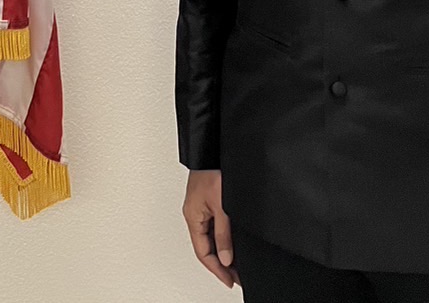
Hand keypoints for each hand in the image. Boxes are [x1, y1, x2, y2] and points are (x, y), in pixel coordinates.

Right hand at [183, 169, 236, 288]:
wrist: (211, 148)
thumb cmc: (212, 170)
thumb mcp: (221, 206)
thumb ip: (223, 233)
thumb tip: (225, 257)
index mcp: (192, 216)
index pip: (203, 252)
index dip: (216, 269)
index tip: (230, 280)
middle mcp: (194, 213)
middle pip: (205, 247)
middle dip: (220, 263)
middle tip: (235, 276)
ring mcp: (200, 206)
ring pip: (209, 237)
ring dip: (221, 251)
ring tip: (236, 263)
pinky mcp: (207, 199)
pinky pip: (213, 225)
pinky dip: (222, 237)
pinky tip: (231, 241)